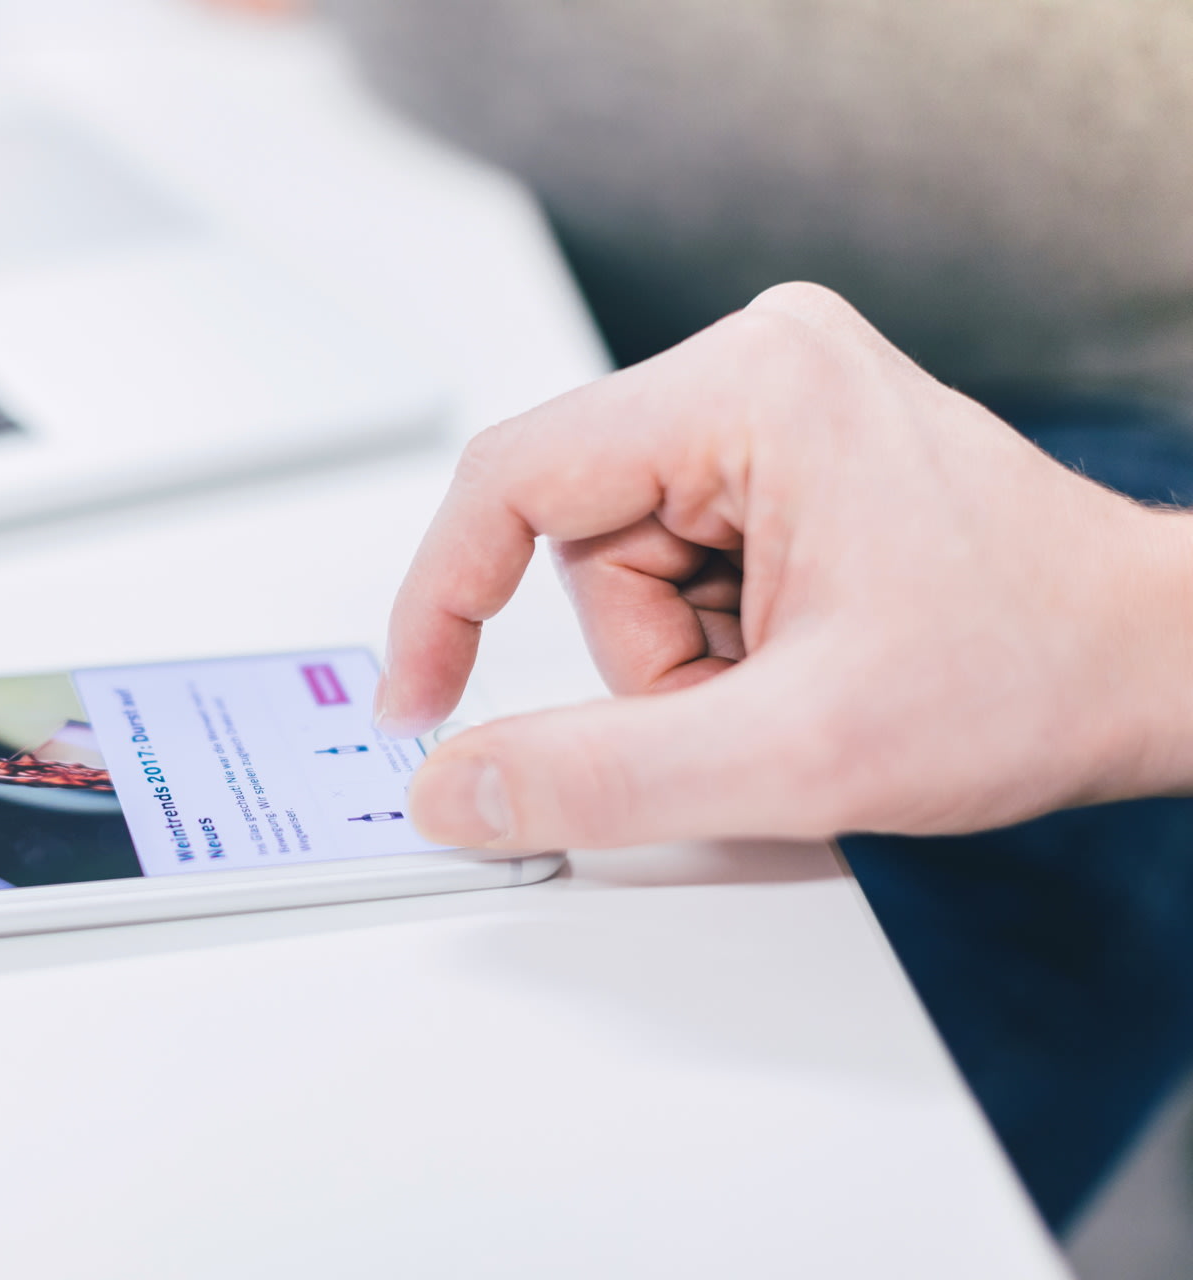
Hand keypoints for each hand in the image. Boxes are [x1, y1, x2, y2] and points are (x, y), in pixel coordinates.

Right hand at [379, 283, 1192, 849]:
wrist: (1157, 667)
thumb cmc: (1035, 669)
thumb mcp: (794, 751)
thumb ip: (600, 778)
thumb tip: (458, 785)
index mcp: (749, 385)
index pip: (512, 479)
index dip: (441, 600)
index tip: (422, 700)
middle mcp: (756, 366)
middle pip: (580, 541)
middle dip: (648, 658)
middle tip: (756, 705)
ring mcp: (775, 404)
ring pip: (627, 568)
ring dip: (688, 660)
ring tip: (805, 682)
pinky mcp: (788, 452)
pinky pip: (679, 565)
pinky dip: (720, 643)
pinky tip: (813, 656)